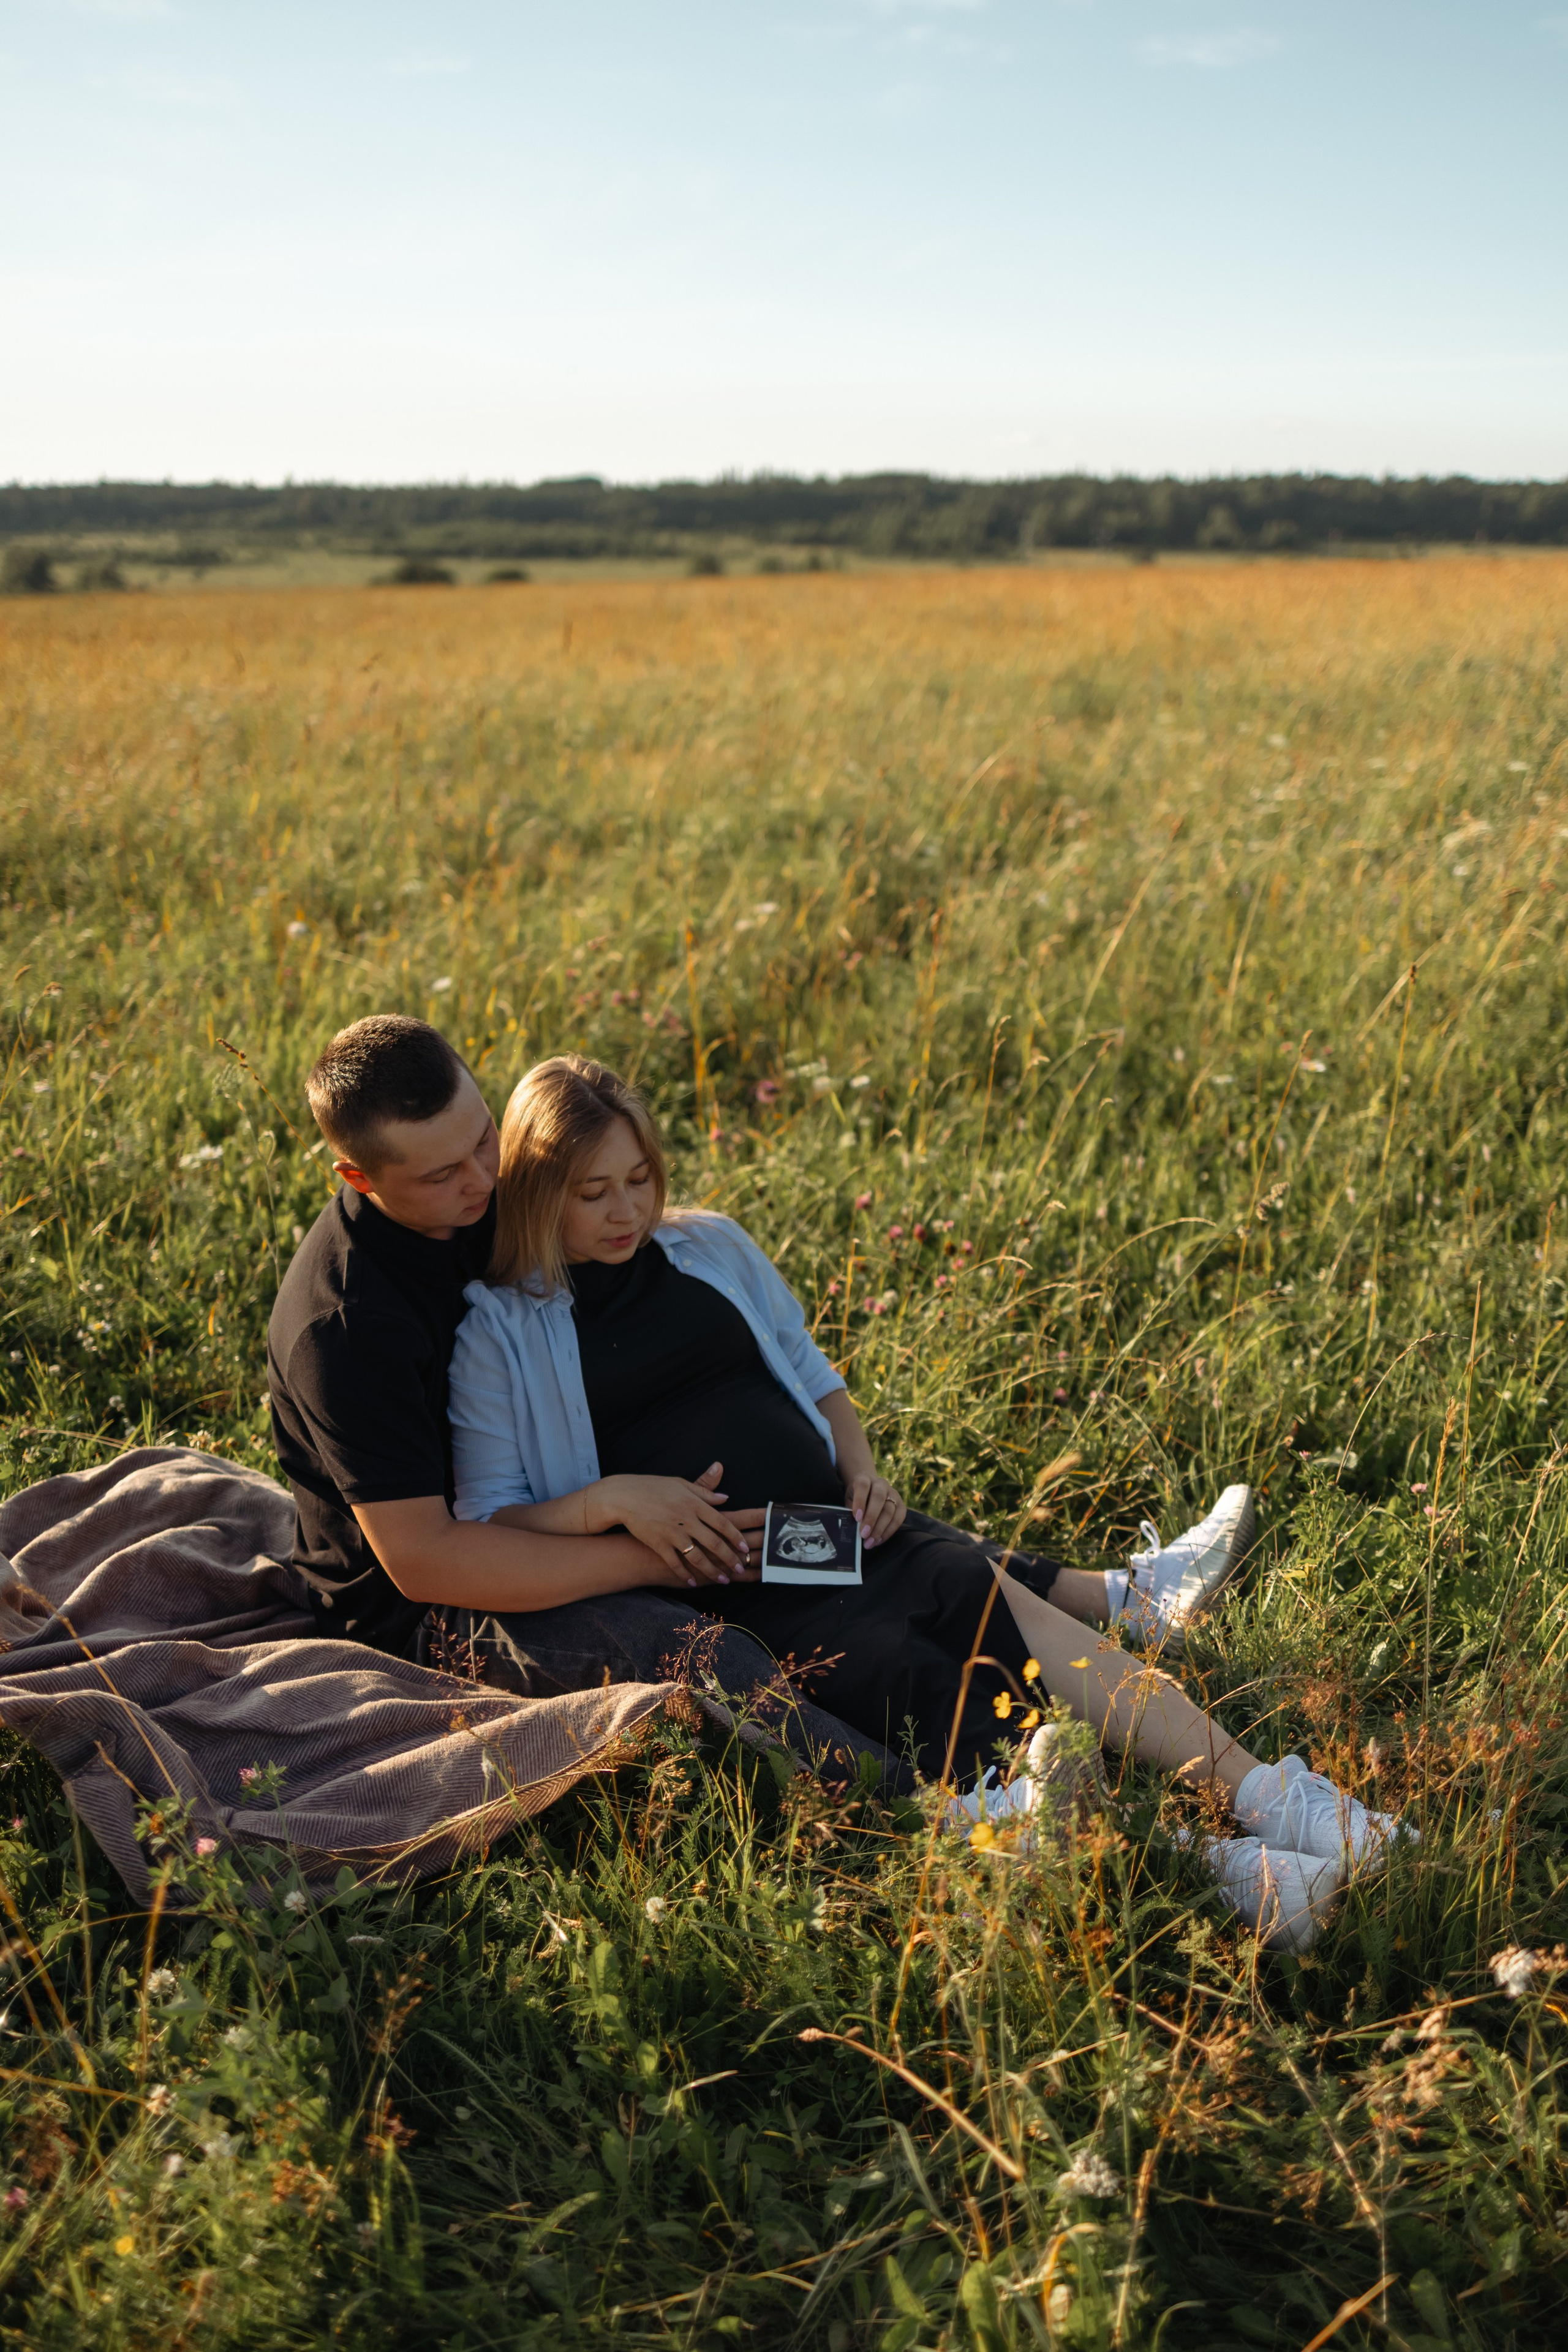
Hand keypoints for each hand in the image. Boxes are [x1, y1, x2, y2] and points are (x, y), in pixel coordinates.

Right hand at [588, 1462, 758, 1587]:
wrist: (623, 1496)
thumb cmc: (653, 1487)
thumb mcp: (681, 1484)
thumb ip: (705, 1491)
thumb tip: (726, 1497)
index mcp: (694, 1503)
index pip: (722, 1523)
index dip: (735, 1537)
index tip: (745, 1548)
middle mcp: (686, 1519)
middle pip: (714, 1542)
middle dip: (729, 1558)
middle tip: (740, 1569)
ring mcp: (672, 1533)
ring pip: (697, 1557)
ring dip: (712, 1571)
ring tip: (723, 1580)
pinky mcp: (658, 1543)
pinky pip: (675, 1563)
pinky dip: (685, 1574)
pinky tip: (693, 1583)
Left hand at [848, 1471, 904, 1549]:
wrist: (869, 1489)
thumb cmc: (856, 1498)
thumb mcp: (849, 1500)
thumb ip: (850, 1511)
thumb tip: (851, 1531)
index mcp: (864, 1478)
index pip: (863, 1486)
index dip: (860, 1501)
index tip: (857, 1518)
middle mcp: (880, 1483)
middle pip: (879, 1498)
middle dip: (871, 1518)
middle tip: (863, 1534)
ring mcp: (893, 1493)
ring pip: (890, 1510)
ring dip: (880, 1529)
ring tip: (870, 1542)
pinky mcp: (901, 1504)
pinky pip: (898, 1519)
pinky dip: (889, 1531)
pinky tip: (879, 1540)